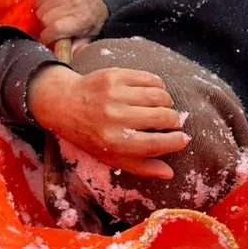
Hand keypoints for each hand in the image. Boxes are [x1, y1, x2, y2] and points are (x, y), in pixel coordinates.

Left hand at [26, 64, 188, 177]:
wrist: (64, 104)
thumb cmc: (91, 135)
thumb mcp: (111, 157)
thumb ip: (141, 167)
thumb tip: (170, 173)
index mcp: (114, 142)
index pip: (156, 143)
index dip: (176, 142)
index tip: (183, 139)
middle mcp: (115, 117)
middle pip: (163, 117)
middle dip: (173, 121)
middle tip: (170, 123)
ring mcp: (115, 93)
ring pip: (160, 96)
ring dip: (167, 103)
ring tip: (161, 108)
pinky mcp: (115, 75)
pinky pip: (151, 79)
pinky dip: (158, 87)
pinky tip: (152, 94)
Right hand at [35, 0, 108, 44]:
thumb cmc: (93, 19)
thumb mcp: (90, 36)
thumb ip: (77, 47)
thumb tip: (68, 57)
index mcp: (82, 19)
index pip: (54, 29)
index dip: (47, 36)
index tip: (48, 39)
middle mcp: (73, 4)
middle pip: (45, 19)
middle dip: (46, 26)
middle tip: (53, 27)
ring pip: (41, 10)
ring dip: (43, 16)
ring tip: (53, 17)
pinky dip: (42, 4)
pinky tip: (51, 7)